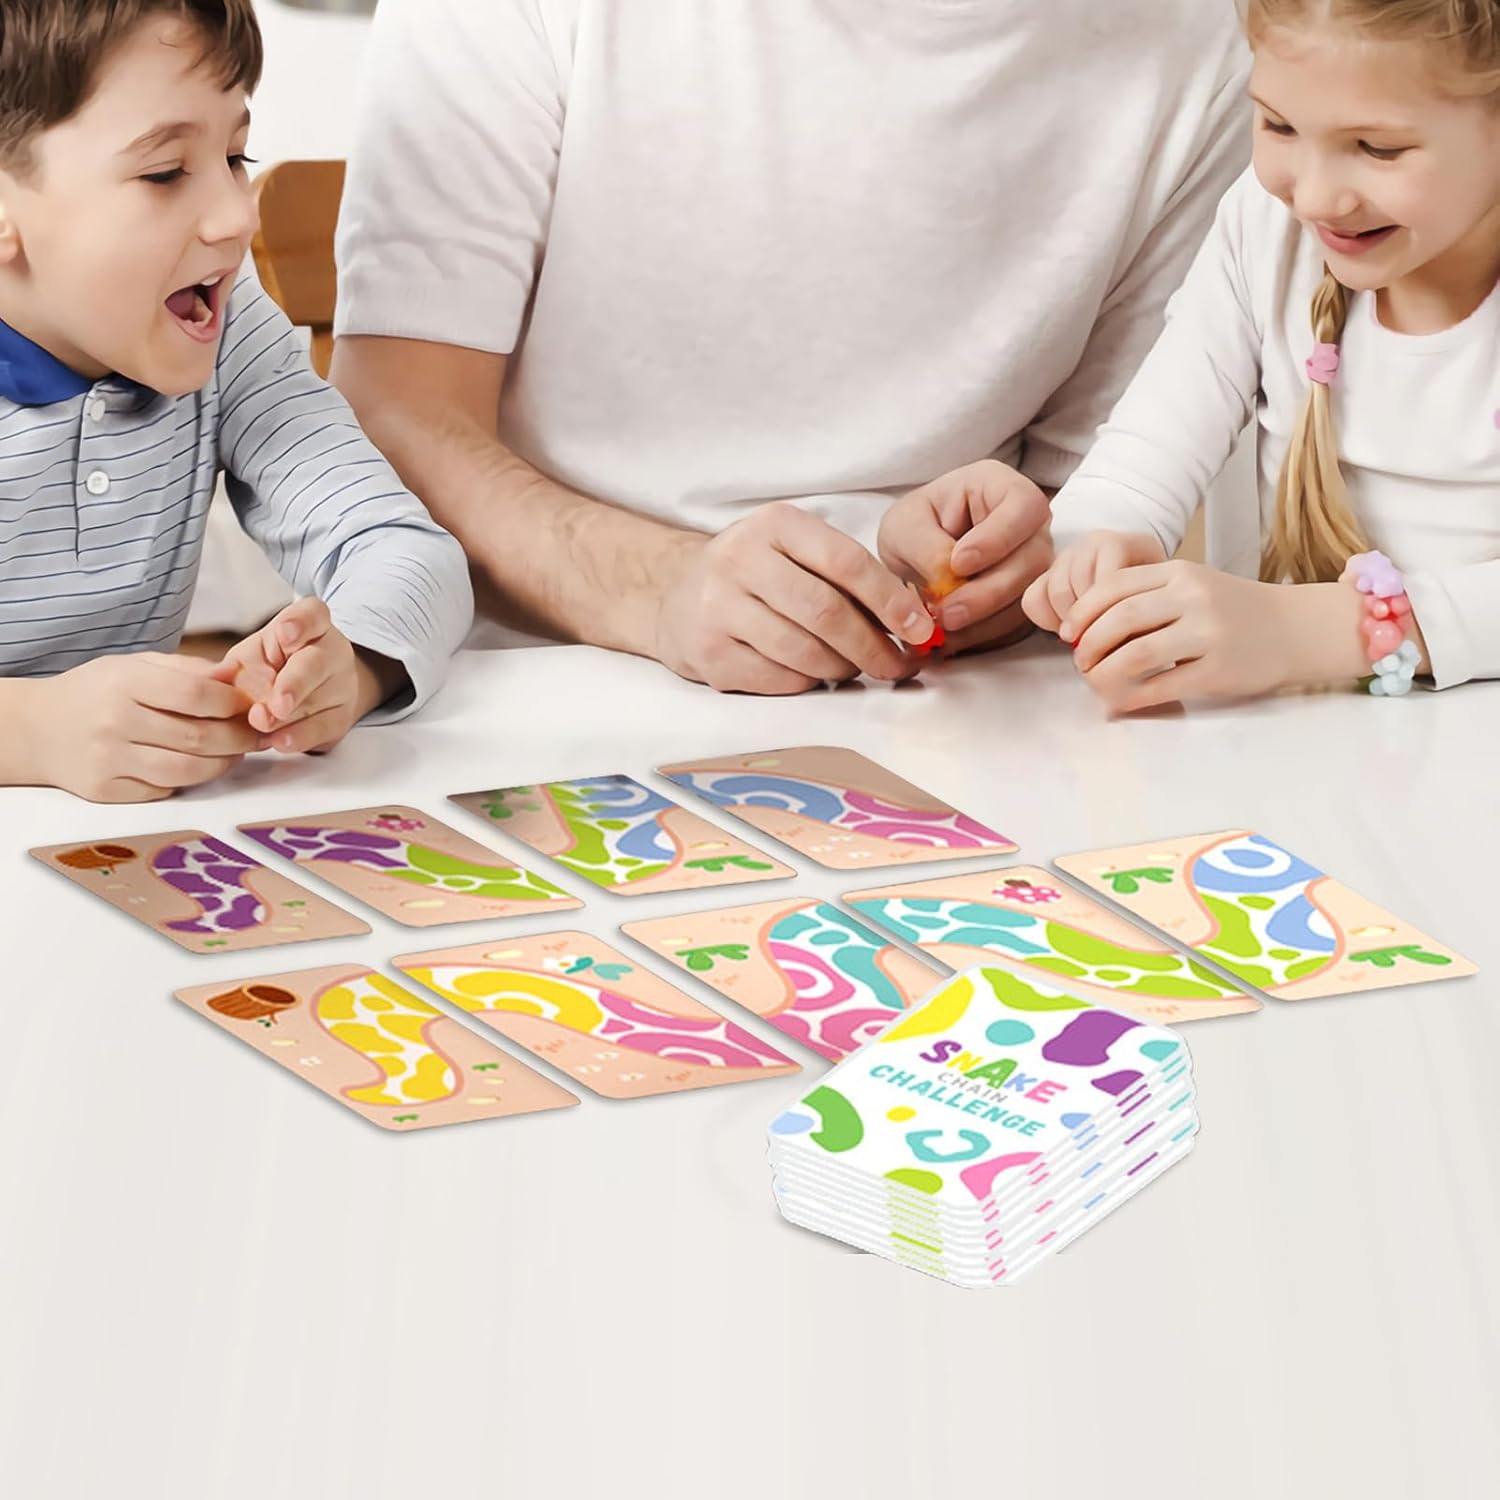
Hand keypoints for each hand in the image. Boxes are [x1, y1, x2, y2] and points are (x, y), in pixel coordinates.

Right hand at [24, 653, 262, 801]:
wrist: (37, 728)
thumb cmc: (97, 692)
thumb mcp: (136, 665)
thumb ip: (188, 669)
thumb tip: (236, 674)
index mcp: (125, 683)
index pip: (196, 695)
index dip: (234, 703)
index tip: (250, 705)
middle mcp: (115, 722)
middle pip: (199, 738)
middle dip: (240, 739)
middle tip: (257, 735)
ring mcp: (109, 760)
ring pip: (187, 771)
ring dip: (222, 765)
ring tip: (234, 753)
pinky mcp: (106, 790)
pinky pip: (164, 791)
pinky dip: (187, 781)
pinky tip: (196, 767)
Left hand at [218, 598, 401, 753]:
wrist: (309, 694)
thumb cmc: (273, 670)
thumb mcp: (251, 659)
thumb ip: (233, 668)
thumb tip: (210, 679)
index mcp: (310, 626)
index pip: (312, 615)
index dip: (300, 623)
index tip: (284, 633)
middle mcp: (332, 652)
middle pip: (316, 664)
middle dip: (294, 684)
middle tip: (276, 703)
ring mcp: (341, 685)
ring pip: (317, 701)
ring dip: (288, 716)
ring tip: (261, 724)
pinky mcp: (340, 717)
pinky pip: (322, 728)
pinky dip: (299, 736)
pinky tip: (281, 740)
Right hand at [653, 503, 935, 693]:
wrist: (678, 596)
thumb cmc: (756, 575)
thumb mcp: (795, 551)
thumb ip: (848, 575)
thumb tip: (913, 621)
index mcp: (774, 526)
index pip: (846, 562)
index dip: (890, 600)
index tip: (920, 628)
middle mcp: (740, 560)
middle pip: (826, 613)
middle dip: (873, 646)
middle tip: (898, 665)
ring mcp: (718, 608)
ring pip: (805, 652)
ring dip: (843, 668)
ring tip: (853, 667)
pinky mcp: (709, 653)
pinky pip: (780, 679)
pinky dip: (808, 682)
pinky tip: (811, 673)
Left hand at [878, 460, 1051, 652]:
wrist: (917, 555)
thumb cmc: (916, 526)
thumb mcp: (906, 526)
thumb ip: (926, 546)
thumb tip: (949, 576)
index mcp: (1002, 489)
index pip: (1023, 507)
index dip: (997, 538)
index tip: (959, 563)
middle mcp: (1029, 527)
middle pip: (1033, 560)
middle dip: (987, 592)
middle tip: (947, 612)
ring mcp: (1032, 565)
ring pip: (1028, 597)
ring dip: (985, 621)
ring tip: (941, 630)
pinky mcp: (1024, 600)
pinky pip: (1017, 624)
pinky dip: (983, 636)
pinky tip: (951, 641)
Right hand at [1022, 530, 1167, 634]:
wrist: (1136, 574)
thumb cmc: (1148, 593)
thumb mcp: (1155, 601)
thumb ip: (1140, 618)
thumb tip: (1117, 650)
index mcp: (1122, 544)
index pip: (1107, 581)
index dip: (1106, 615)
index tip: (1110, 640)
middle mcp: (1090, 543)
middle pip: (1077, 585)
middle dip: (1085, 620)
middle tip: (1096, 640)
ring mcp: (1065, 554)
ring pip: (1053, 591)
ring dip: (1066, 620)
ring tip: (1083, 634)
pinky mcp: (1046, 571)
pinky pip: (1033, 598)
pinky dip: (1046, 618)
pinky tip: (1065, 625)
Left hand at [1063, 560, 1311, 712]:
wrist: (1298, 628)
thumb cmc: (1235, 610)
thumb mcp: (1194, 585)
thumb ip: (1149, 596)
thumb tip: (1087, 627)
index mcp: (1180, 572)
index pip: (1114, 586)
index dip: (1082, 612)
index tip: (1067, 633)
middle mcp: (1193, 598)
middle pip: (1120, 619)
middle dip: (1089, 644)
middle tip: (1079, 662)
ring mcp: (1208, 633)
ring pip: (1136, 654)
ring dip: (1105, 673)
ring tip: (1096, 681)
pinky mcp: (1219, 669)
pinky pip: (1162, 686)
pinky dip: (1133, 698)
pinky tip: (1121, 702)